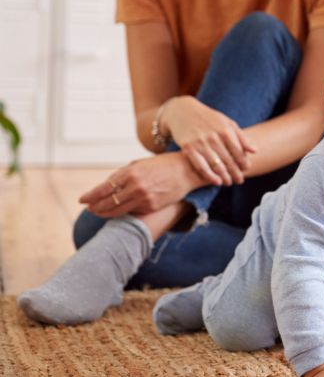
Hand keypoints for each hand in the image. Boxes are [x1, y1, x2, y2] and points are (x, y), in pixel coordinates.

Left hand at [79, 153, 203, 216]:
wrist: (188, 170)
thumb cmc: (162, 165)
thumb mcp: (140, 164)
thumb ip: (123, 174)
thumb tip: (106, 186)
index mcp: (130, 172)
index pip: (103, 188)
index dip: (90, 196)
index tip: (82, 200)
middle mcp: (135, 186)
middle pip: (107, 202)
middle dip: (95, 207)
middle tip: (89, 208)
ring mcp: (144, 197)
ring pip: (117, 210)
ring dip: (105, 213)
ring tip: (99, 213)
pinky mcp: (152, 206)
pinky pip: (132, 211)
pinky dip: (123, 212)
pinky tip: (118, 211)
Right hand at [161, 96, 256, 185]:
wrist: (183, 111)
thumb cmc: (209, 118)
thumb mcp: (227, 123)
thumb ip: (241, 137)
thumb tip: (255, 151)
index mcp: (225, 130)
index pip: (239, 151)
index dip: (244, 162)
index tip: (246, 169)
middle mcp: (214, 137)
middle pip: (228, 160)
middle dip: (236, 172)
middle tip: (240, 181)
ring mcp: (200, 143)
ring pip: (216, 165)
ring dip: (224, 176)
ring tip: (229, 183)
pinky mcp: (188, 148)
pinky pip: (200, 166)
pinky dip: (209, 176)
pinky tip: (216, 182)